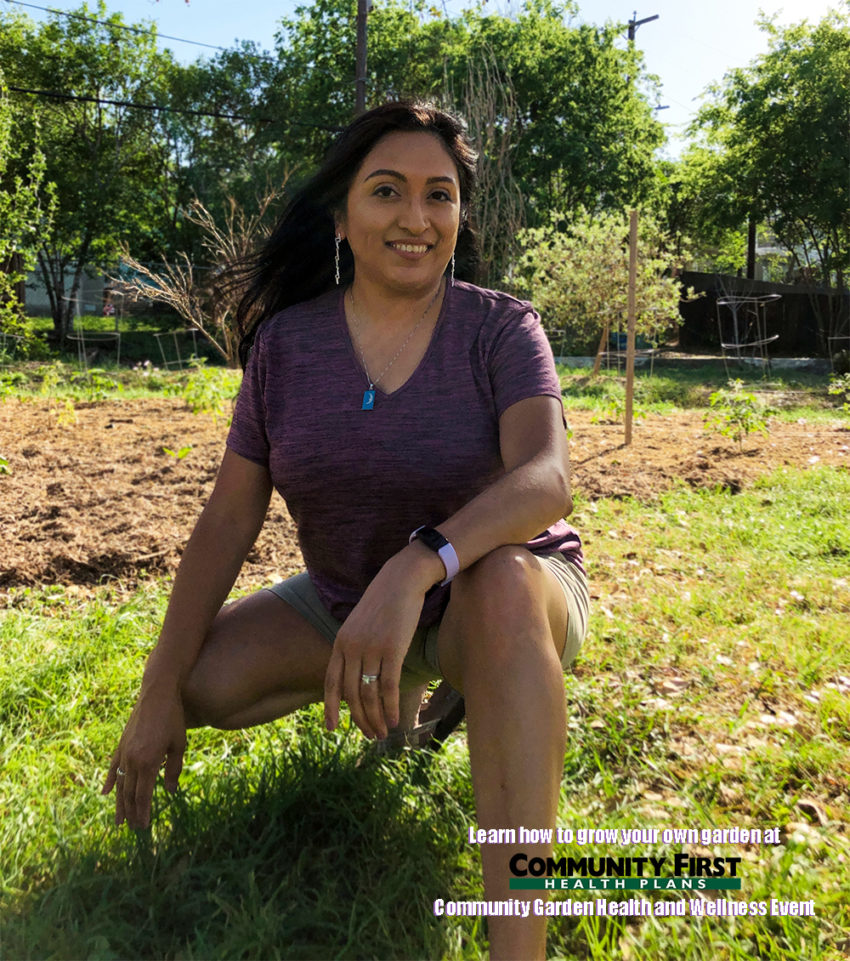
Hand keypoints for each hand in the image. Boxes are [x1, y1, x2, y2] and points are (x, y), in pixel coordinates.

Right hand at [102, 687, 186, 828]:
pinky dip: (110, 781)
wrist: (157, 693)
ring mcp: (124, 752)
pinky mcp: (121, 743)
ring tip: (119, 820)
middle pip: (130, 794)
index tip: (143, 827)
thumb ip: (173, 770)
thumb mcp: (179, 745)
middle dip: (131, 812)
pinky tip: (106, 794)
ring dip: (119, 803)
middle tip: (133, 828)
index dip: (143, 812)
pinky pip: (113, 767)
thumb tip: (170, 792)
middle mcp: (132, 759)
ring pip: (120, 784)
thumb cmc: (173, 718)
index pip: (143, 796)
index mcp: (148, 762)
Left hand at [323, 560, 428, 739]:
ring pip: (369, 694)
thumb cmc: (385, 601)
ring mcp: (371, 648)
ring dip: (375, 718)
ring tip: (383, 733)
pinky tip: (394, 720)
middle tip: (370, 735)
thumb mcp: (361, 623)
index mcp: (341, 642)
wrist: (402, 579)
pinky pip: (388, 686)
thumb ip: (355, 646)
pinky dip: (390, 707)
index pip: (331, 682)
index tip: (331, 728)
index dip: (329, 707)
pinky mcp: (392, 649)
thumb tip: (357, 674)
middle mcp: (352, 647)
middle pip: (350, 694)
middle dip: (360, 719)